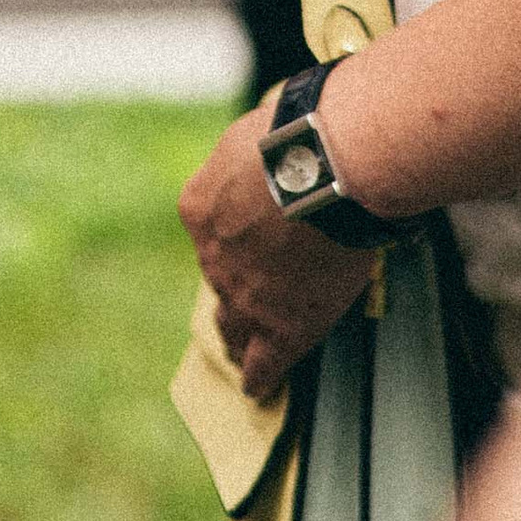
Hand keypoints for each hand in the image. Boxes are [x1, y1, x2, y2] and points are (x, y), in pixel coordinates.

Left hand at [179, 101, 378, 400]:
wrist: (322, 167)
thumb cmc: (298, 136)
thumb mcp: (253, 133)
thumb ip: (252, 154)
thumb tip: (270, 144)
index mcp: (199, 208)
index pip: (211, 234)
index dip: (230, 241)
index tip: (245, 243)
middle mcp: (211, 254)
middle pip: (218, 281)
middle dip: (230, 291)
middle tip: (237, 304)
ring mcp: (242, 294)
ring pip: (234, 325)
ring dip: (238, 336)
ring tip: (242, 351)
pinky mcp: (279, 326)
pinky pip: (264, 361)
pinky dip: (260, 375)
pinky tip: (258, 387)